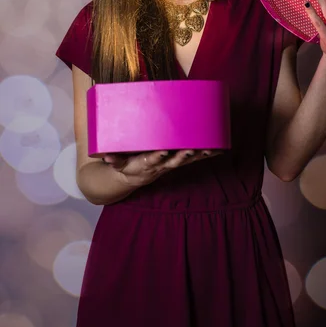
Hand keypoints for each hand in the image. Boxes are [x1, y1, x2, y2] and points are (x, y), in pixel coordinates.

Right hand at [102, 149, 222, 187]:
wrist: (132, 177)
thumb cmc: (125, 165)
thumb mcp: (117, 163)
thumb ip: (113, 159)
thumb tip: (105, 155)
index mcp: (145, 164)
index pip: (152, 160)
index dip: (157, 157)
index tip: (163, 151)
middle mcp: (160, 166)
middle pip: (173, 162)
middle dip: (182, 157)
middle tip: (191, 150)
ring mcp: (170, 165)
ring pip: (187, 161)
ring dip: (199, 156)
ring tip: (211, 149)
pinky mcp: (178, 163)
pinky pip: (194, 160)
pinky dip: (206, 155)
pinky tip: (219, 149)